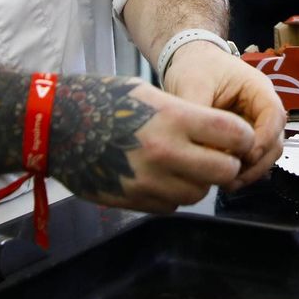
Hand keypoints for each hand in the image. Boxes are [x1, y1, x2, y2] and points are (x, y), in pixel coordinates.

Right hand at [49, 78, 254, 212]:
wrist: (54, 127)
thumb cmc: (101, 101)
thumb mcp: (148, 93)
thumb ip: (186, 114)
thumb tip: (219, 134)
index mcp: (173, 118)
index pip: (234, 134)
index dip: (243, 137)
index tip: (239, 137)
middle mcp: (165, 152)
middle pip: (224, 171)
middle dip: (227, 165)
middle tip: (219, 156)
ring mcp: (149, 181)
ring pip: (199, 193)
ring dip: (200, 182)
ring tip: (185, 166)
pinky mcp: (134, 201)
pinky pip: (172, 206)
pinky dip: (174, 195)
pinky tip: (161, 177)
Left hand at [161, 41, 284, 188]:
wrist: (189, 61)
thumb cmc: (195, 67)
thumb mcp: (193, 86)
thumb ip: (200, 117)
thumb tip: (203, 150)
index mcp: (258, 89)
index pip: (274, 115)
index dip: (264, 138)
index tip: (245, 156)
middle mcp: (263, 108)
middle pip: (275, 141)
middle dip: (257, 163)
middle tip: (232, 179)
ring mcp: (255, 124)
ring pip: (266, 154)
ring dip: (251, 171)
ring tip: (226, 183)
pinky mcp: (244, 136)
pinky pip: (250, 157)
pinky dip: (241, 170)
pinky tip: (223, 179)